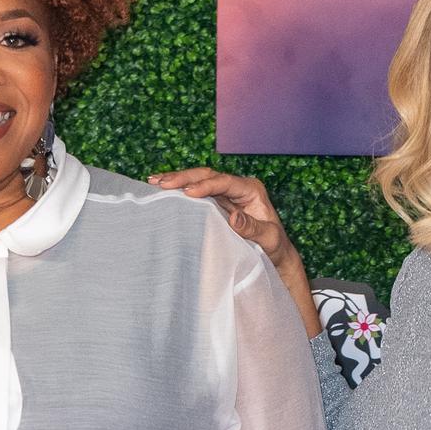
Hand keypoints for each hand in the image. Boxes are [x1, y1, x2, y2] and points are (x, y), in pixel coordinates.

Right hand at [149, 168, 319, 335]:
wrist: (276, 254)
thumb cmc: (275, 247)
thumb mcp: (269, 239)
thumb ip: (253, 228)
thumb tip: (234, 218)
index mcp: (251, 190)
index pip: (225, 182)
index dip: (206, 185)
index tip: (188, 192)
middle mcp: (237, 187)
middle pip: (208, 175)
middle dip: (185, 178)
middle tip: (163, 183)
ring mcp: (226, 194)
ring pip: (199, 181)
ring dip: (177, 181)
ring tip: (154, 181)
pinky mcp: (217, 203)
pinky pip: (196, 193)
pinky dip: (180, 191)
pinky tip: (162, 189)